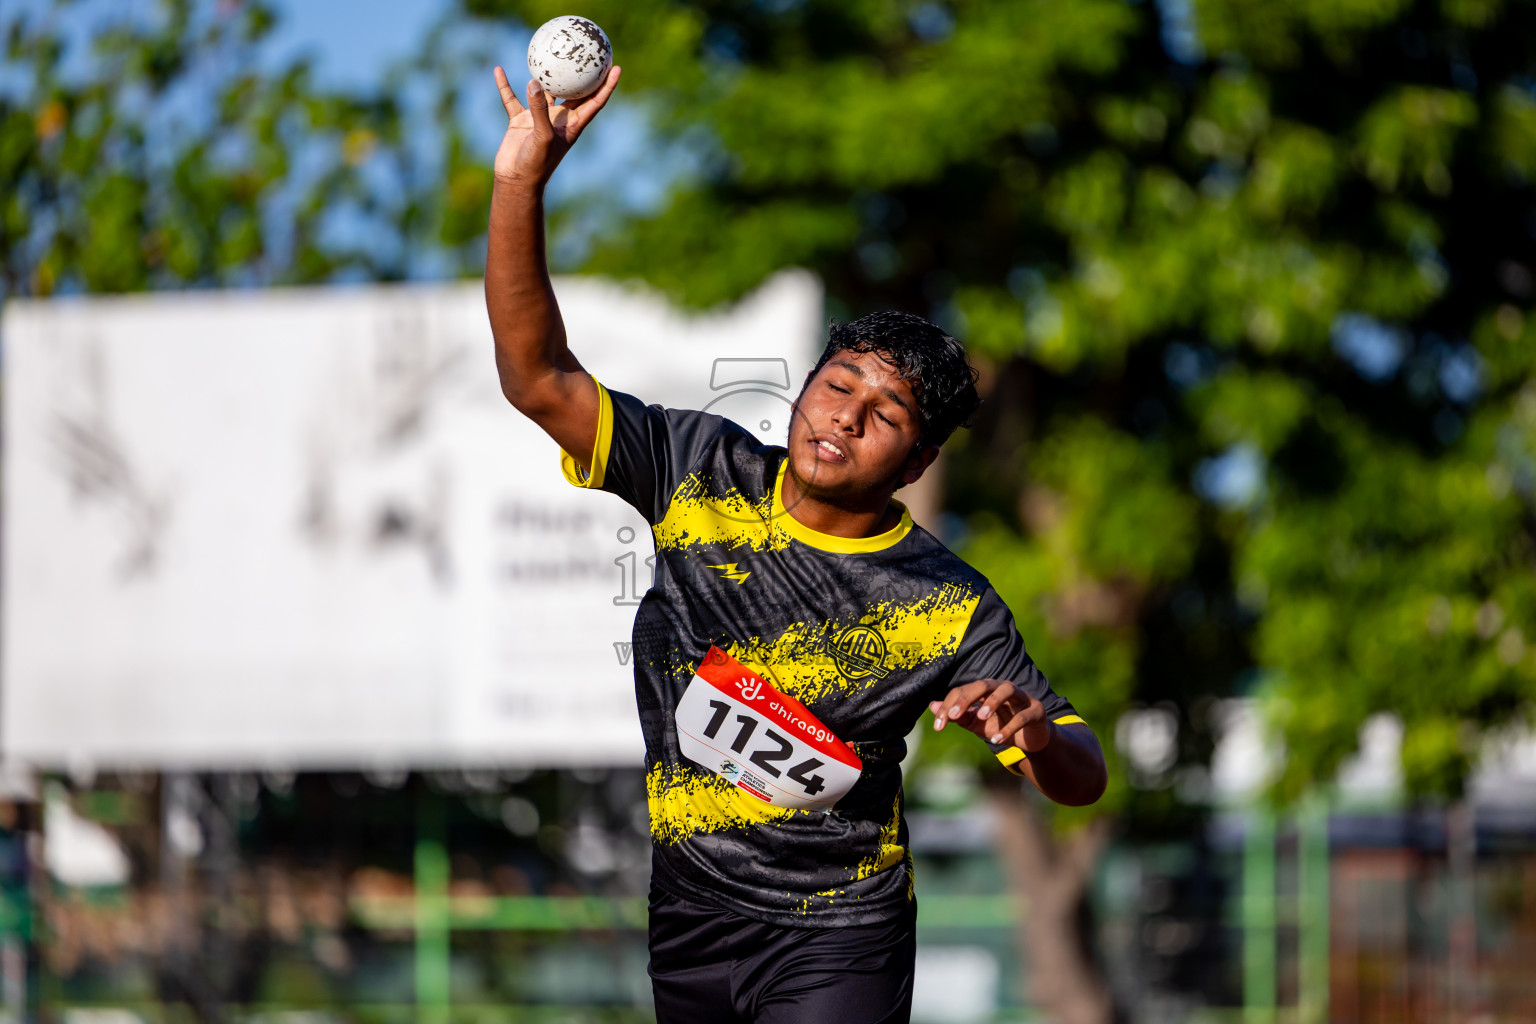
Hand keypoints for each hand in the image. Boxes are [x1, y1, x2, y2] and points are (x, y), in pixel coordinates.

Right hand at [492, 64, 620, 191]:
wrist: (516, 181)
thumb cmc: (536, 164)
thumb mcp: (542, 137)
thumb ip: (540, 110)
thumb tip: (535, 81)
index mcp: (573, 125)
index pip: (595, 101)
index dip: (607, 85)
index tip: (615, 67)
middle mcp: (559, 119)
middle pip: (574, 91)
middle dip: (582, 73)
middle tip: (587, 50)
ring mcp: (539, 118)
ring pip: (543, 91)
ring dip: (544, 75)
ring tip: (546, 52)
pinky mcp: (520, 120)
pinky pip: (512, 99)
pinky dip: (505, 86)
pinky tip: (498, 70)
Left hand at [930, 679, 1051, 752]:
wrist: (1029, 739)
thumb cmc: (1000, 726)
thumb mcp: (976, 723)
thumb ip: (957, 715)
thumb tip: (932, 706)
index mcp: (986, 689)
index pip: (963, 691)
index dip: (949, 705)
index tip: (938, 725)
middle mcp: (1003, 688)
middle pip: (983, 684)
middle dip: (966, 698)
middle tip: (953, 714)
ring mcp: (1022, 697)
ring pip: (1006, 689)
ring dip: (992, 702)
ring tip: (980, 717)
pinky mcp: (1036, 711)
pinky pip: (1022, 716)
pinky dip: (1009, 728)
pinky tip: (997, 740)